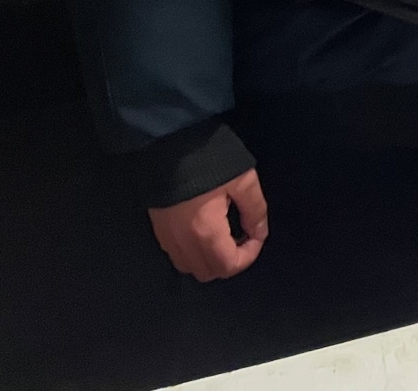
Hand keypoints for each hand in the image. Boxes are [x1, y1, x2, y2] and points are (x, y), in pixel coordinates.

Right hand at [147, 169, 267, 281]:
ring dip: (210, 259)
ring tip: (224, 234)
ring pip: (190, 267)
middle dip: (229, 261)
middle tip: (241, 236)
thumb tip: (259, 232)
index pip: (229, 266)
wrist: (167, 144)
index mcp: (206, 233)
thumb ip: (255, 210)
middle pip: (208, 272)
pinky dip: (193, 252)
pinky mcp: (157, 229)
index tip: (257, 235)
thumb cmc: (210, 162)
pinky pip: (177, 255)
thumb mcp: (243, 181)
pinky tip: (204, 230)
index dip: (249, 256)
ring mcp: (166, 238)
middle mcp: (183, 243)